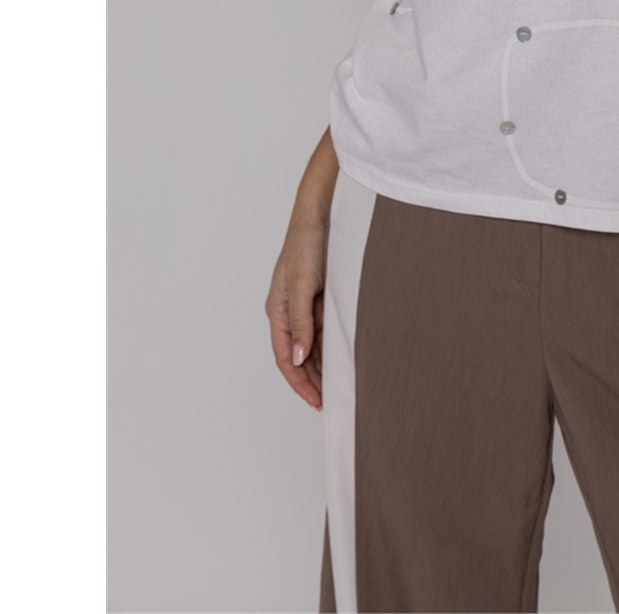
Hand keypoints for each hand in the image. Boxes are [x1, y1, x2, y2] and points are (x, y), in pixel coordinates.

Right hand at [265, 215, 328, 410]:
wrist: (317, 216)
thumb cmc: (306, 245)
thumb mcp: (304, 284)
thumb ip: (301, 321)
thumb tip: (300, 357)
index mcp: (278, 311)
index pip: (286, 358)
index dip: (300, 382)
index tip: (316, 401)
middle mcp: (287, 313)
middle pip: (297, 357)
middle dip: (310, 381)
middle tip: (329, 403)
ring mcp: (302, 306)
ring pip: (309, 346)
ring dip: (320, 367)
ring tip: (336, 388)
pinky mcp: (315, 299)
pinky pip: (320, 331)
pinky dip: (328, 347)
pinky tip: (340, 359)